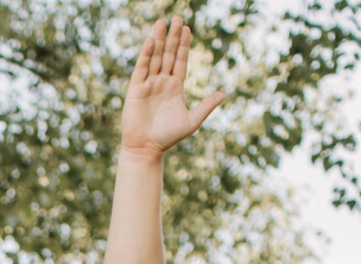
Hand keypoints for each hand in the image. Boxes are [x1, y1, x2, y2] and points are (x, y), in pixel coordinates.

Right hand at [119, 17, 224, 157]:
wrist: (146, 148)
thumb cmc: (168, 137)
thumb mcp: (192, 121)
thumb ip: (206, 106)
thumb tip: (224, 94)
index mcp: (175, 87)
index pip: (181, 61)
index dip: (184, 45)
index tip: (187, 28)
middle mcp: (162, 82)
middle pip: (169, 54)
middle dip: (173, 37)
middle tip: (177, 17)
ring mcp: (148, 84)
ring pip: (155, 57)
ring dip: (159, 40)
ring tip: (162, 22)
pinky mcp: (136, 89)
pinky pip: (142, 68)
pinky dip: (146, 54)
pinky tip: (151, 41)